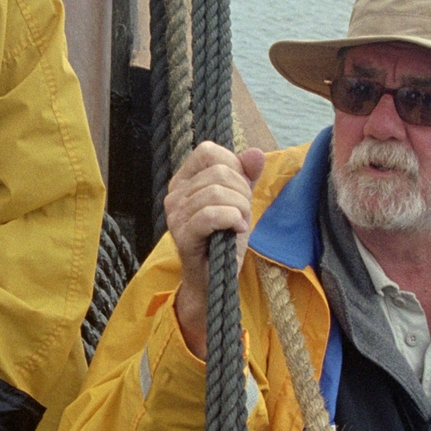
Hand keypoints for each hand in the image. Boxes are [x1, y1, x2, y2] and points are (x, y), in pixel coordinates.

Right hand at [165, 142, 265, 357]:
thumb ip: (246, 176)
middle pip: (218, 172)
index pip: (208, 151)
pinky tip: (238, 229)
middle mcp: (174, 195)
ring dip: (240, 208)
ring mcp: (175, 215)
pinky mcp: (182, 235)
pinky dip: (231, 219)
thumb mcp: (240, 202)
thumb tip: (255, 153)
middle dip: (242, 192)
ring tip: (240, 224)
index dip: (232, 165)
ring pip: (217, 192)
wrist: (216, 279)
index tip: (240, 189)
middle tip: (243, 213)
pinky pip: (210, 215)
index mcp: (184, 181)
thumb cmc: (225, 239)